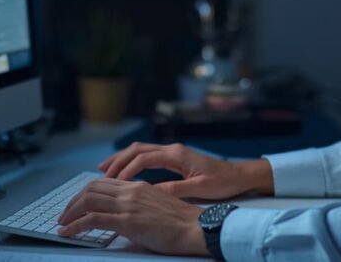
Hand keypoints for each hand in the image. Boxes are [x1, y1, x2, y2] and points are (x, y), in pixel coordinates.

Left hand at [58, 177, 206, 255]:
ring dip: (70, 212)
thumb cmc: (181, 222)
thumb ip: (138, 205)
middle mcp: (131, 191)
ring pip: (88, 200)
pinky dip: (75, 225)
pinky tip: (67, 232)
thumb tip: (123, 215)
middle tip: (64, 214)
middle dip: (73, 201)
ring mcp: (128, 205)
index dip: (85, 192)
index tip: (77, 204)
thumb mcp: (157, 206)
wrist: (195, 228)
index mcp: (138, 186)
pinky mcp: (127, 221)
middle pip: (91, 188)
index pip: (103, 183)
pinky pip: (93, 219)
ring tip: (62, 223)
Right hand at [99, 142, 273, 199]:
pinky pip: (148, 156)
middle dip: (117, 161)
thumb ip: (174, 189)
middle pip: (137, 150)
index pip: (143, 158)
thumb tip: (149, 192)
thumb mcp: (200, 188)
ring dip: (122, 159)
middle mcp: (172, 149)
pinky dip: (133, 162)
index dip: (125, 170)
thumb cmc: (223, 181)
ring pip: (141, 150)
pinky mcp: (175, 158)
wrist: (240, 175)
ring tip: (105, 170)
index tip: (114, 183)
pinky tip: (125, 171)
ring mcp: (173, 152)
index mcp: (177, 155)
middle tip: (100, 174)